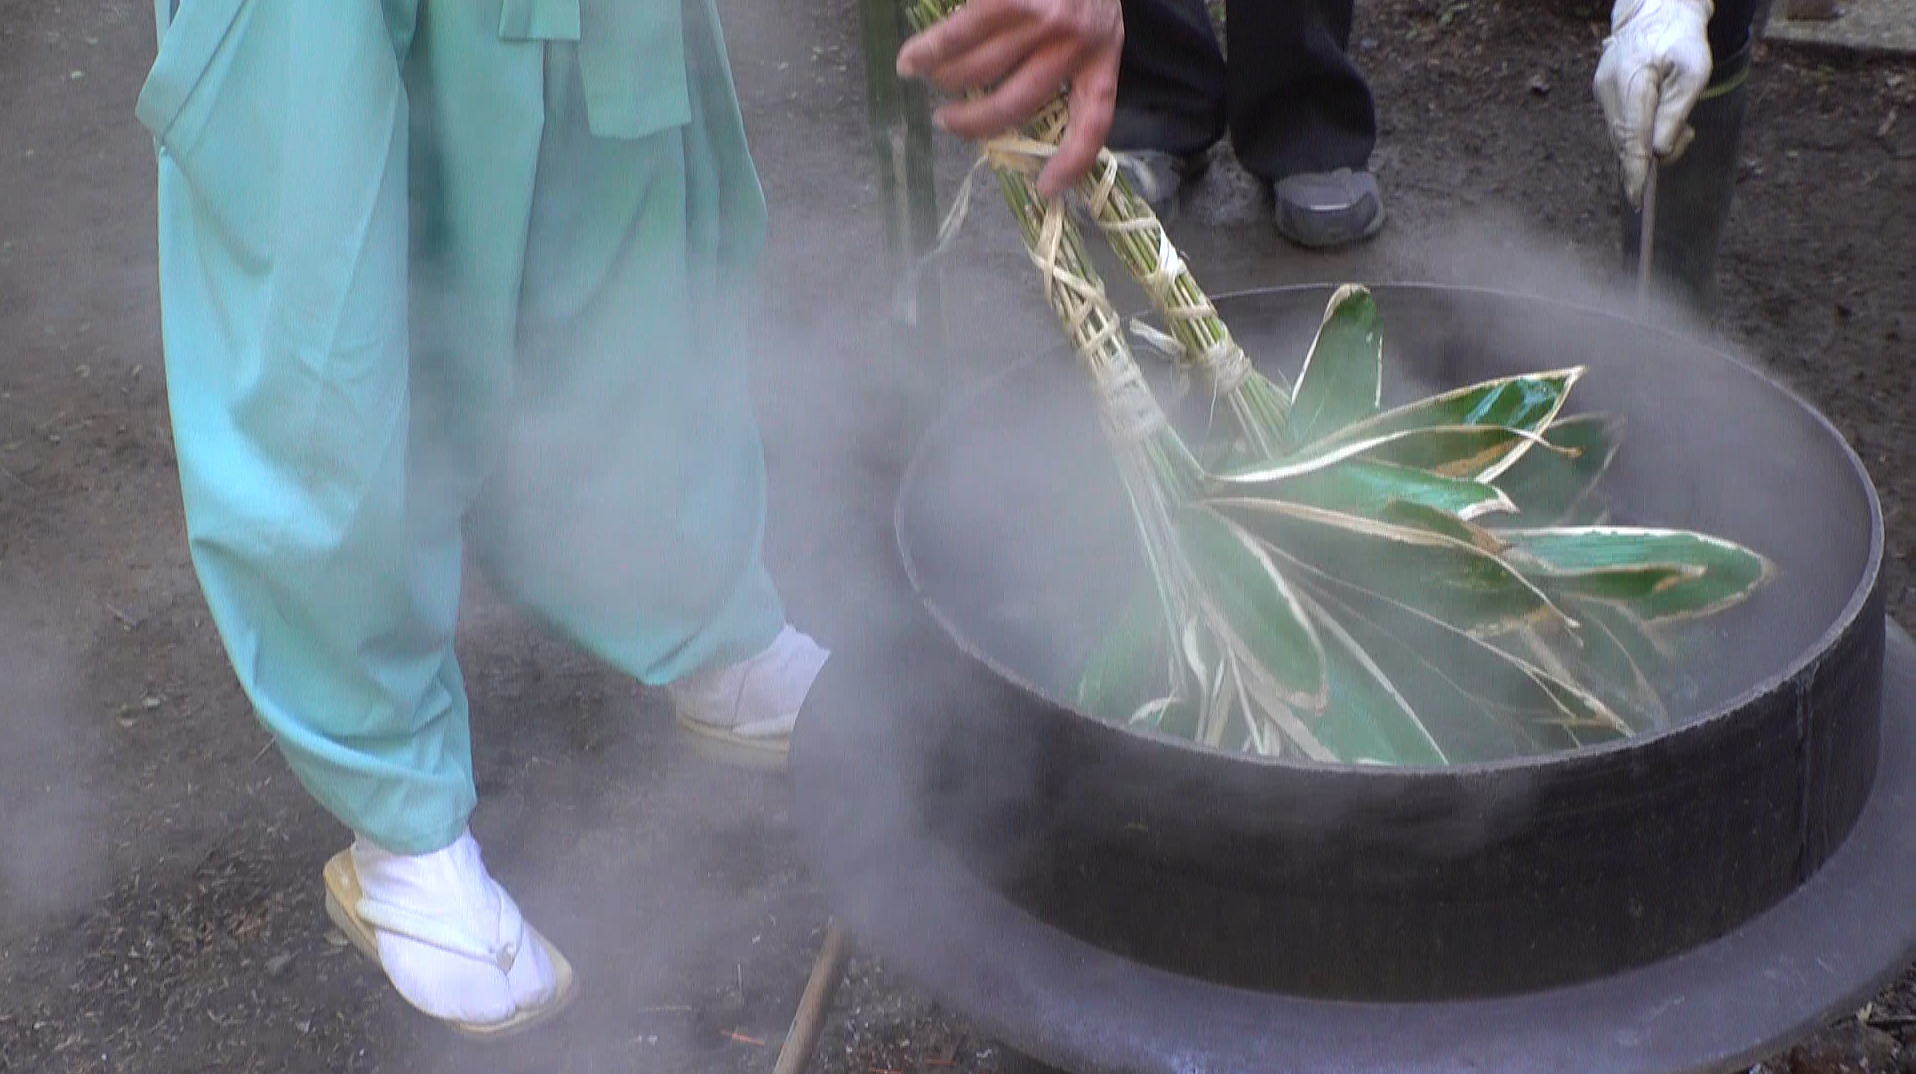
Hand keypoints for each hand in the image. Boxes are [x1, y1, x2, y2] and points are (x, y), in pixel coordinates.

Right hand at [896, 0, 1123, 197]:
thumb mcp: (1092, 8)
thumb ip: (1069, 50)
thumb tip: (1011, 96)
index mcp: (1105, 50)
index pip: (1094, 120)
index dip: (1071, 162)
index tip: (1045, 189)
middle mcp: (1078, 41)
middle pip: (1018, 105)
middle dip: (975, 123)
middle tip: (949, 122)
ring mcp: (1046, 19)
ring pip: (981, 72)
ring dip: (945, 82)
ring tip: (925, 77)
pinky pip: (959, 37)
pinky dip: (929, 52)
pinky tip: (911, 61)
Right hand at [1593, 0, 1713, 205]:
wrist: (1656, 8)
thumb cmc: (1681, 37)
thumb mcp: (1694, 70)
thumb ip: (1676, 111)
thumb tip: (1658, 151)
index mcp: (1631, 82)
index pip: (1631, 138)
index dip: (1635, 171)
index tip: (1638, 199)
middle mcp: (1608, 90)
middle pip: (1624, 143)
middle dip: (1652, 156)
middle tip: (1685, 136)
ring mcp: (1602, 92)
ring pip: (1621, 138)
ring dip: (1649, 143)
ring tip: (1680, 123)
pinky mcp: (1603, 93)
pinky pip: (1620, 126)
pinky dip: (1640, 133)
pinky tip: (1661, 120)